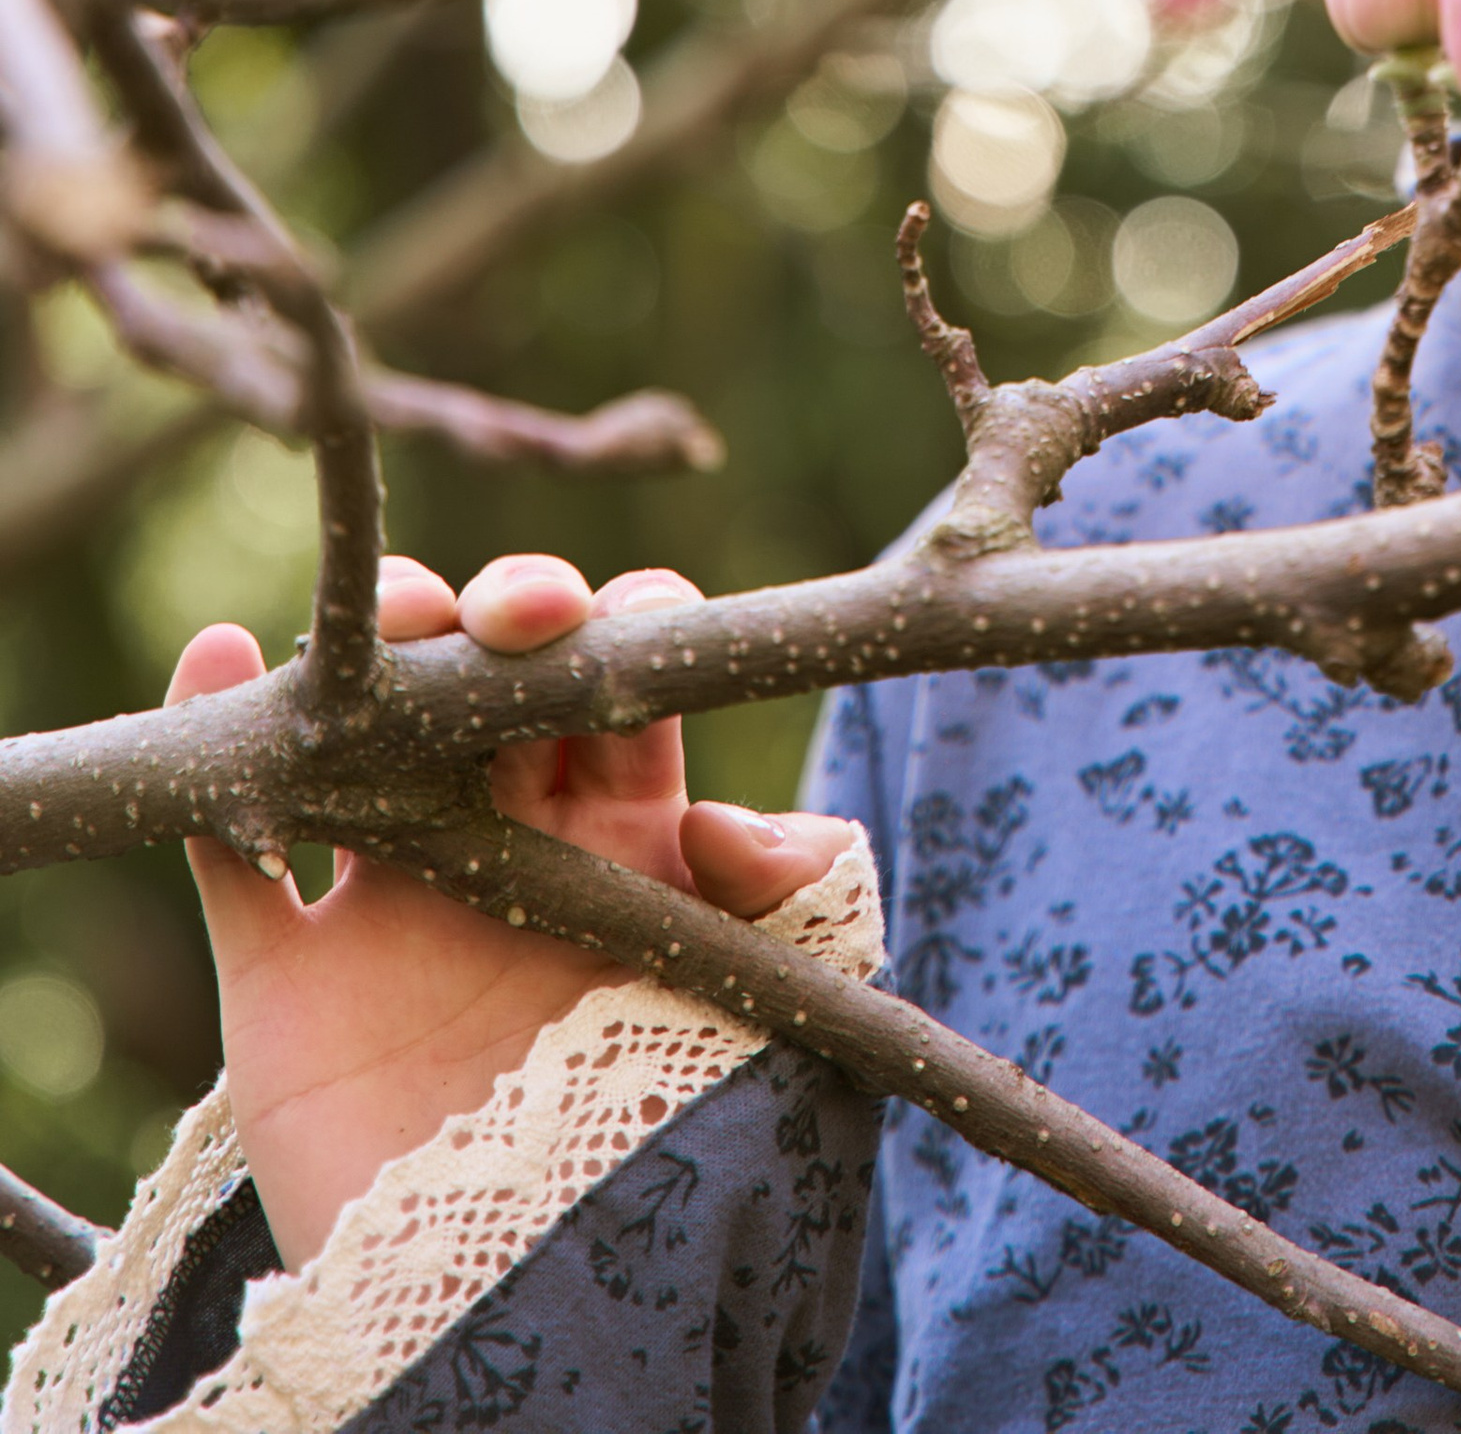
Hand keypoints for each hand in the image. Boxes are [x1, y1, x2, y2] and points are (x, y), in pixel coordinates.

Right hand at [171, 551, 856, 1270]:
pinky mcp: (284, 972)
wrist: (520, 1316)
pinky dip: (212, 732)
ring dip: (372, 643)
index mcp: (623, 838)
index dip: (629, 626)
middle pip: (490, 672)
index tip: (629, 621)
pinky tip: (220, 659)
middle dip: (504, 606)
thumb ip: (787, 920)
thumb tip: (754, 824)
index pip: (624, 686)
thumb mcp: (759, 1030)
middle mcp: (503, 837)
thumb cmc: (654, 1163)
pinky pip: (230, 839)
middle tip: (515, 617)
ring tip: (391, 621)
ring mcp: (386, 893)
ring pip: (364, 720)